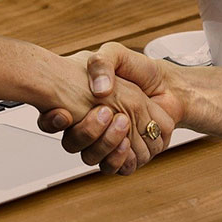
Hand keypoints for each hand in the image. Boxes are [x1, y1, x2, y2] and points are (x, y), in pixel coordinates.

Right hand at [40, 49, 176, 174]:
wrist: (167, 83)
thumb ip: (102, 63)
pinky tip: (127, 142)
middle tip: (105, 112)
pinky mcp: (128, 154)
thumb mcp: (114, 54)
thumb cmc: (138, 70)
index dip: (54, 121)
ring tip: (121, 122)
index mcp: (79, 103)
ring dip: (105, 144)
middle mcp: (91, 125)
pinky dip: (120, 158)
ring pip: (93, 158)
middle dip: (87, 132)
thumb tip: (98, 91)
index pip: (53, 121)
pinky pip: (116, 168)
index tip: (65, 113)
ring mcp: (108, 141)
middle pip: (73, 144)